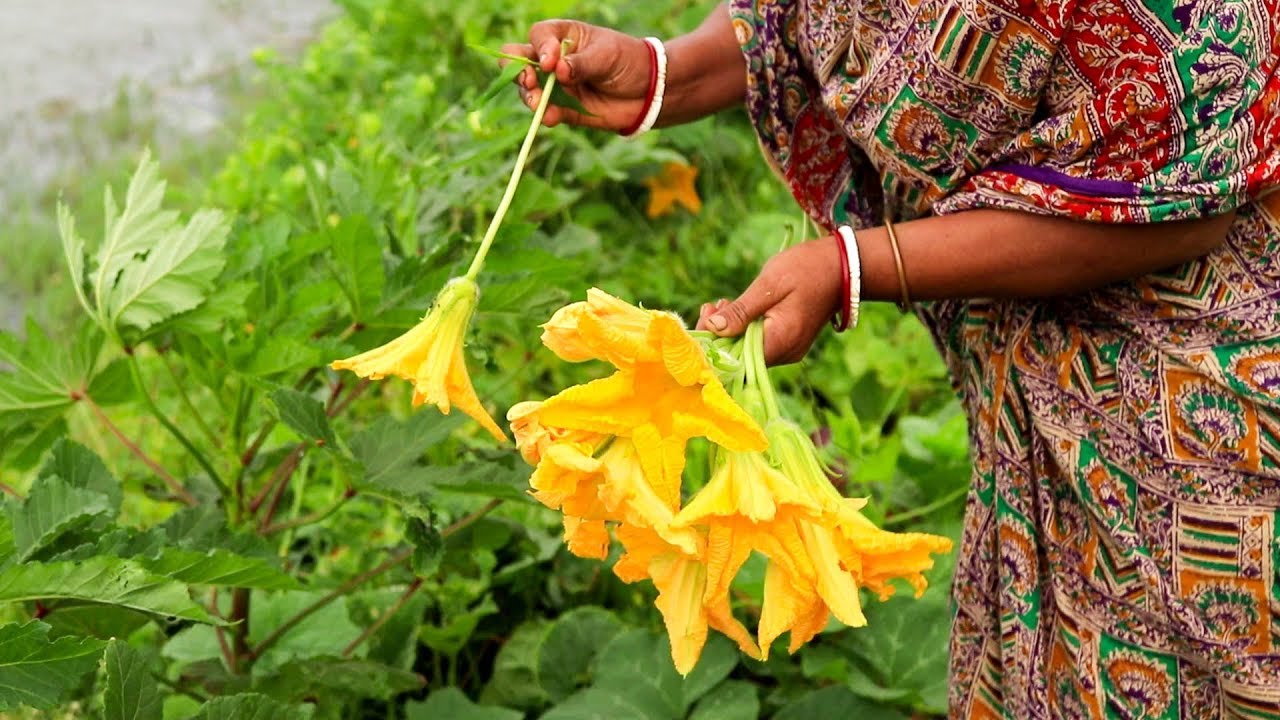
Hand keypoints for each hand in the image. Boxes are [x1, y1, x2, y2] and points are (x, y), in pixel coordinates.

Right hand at [502, 20, 651, 129]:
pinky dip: (546, 115)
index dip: (540, 47)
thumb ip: (581, 63)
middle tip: (529, 81)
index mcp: (563, 37)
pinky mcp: (564, 109)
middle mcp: (554, 61)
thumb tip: (557, 71)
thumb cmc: (628, 61)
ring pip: (529, 90)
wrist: (648, 92)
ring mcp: (557, 86)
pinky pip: (548, 112)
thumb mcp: (607, 55)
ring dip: (529, 96)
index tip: (551, 62)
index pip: (539, 36)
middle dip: (518, 71)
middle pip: (520, 61)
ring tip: (538, 103)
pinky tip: (550, 117)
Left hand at [696, 236, 843, 365]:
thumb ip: (741, 310)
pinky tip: (735, 309)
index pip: (736, 358)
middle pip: (740, 356)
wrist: (843, 266)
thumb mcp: (769, 284)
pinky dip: (744, 329)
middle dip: (719, 334)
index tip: (704, 315)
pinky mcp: (789, 342)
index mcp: (781, 340)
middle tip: (711, 305)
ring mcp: (789, 349)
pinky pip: (759, 343)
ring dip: (730, 330)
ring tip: (720, 303)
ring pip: (748, 350)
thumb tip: (712, 327)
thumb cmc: (807, 269)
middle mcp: (786, 353)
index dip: (714, 342)